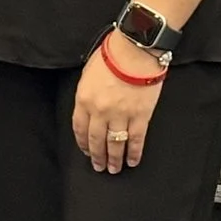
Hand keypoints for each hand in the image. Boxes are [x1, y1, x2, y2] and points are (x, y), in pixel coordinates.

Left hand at [74, 33, 163, 173]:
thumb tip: (89, 107)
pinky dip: (134, 153)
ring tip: (114, 169)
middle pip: (96, 140)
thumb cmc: (111, 56)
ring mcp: (120, 115)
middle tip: (99, 167)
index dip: (82, 143)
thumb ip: (87, 94)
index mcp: (84, 100)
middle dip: (97, 156)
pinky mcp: (140, 116)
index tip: (86, 151)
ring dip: (114, 159)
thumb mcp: (88, 74)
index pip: (80, 128)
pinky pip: (136, 140)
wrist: (134, 50)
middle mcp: (100, 111)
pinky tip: (133, 161)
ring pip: (115, 144)